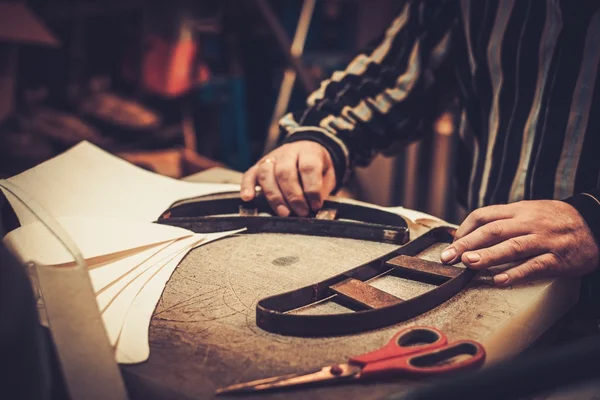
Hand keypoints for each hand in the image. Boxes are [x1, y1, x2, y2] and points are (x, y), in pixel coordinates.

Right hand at [240, 141, 335, 216]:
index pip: (308, 167)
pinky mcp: (258, 165)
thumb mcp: (327, 175)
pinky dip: (247, 187)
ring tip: (284, 212)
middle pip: (285, 172)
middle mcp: (288, 152)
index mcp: (308, 151)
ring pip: (266, 174)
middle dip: (293, 196)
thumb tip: (314, 209)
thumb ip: (321, 190)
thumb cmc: (318, 166)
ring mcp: (271, 157)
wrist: (308, 149)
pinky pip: (249, 174)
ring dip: (274, 196)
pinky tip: (248, 199)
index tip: (315, 205)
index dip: (312, 189)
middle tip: (301, 212)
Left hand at [440, 200, 598, 285]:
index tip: (452, 243)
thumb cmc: (554, 220)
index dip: (465, 228)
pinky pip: (535, 266)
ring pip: (512, 246)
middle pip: (493, 230)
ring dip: (488, 255)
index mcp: (518, 210)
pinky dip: (516, 273)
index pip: (484, 215)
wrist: (594, 224)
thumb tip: (470, 233)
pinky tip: (499, 280)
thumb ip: (503, 220)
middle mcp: (529, 223)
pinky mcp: (558, 258)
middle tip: (448, 257)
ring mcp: (544, 240)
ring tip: (468, 263)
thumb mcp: (528, 211)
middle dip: (467, 244)